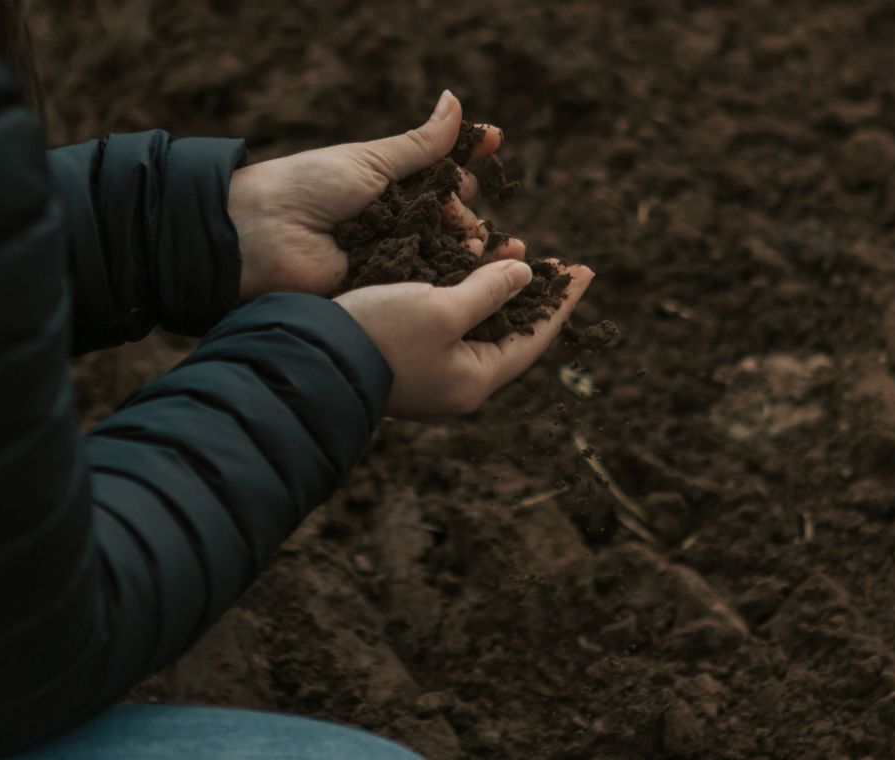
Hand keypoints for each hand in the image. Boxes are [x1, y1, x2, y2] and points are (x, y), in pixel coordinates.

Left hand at [228, 90, 525, 299]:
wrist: (263, 234)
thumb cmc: (309, 185)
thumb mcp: (371, 161)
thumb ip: (420, 144)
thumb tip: (456, 101)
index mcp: (388, 184)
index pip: (438, 173)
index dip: (467, 159)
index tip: (495, 142)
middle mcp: (392, 220)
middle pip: (446, 221)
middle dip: (474, 221)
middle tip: (491, 228)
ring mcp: (388, 256)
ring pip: (440, 256)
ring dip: (472, 255)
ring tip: (502, 254)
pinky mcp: (380, 288)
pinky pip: (420, 285)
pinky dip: (449, 282)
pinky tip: (476, 281)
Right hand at [336, 259, 594, 419]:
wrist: (309, 359)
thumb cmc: (380, 334)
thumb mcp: (441, 308)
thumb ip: (487, 291)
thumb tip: (525, 275)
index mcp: (475, 379)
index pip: (534, 337)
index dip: (561, 302)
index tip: (585, 269)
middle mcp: (457, 383)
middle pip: (510, 334)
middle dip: (532, 295)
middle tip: (557, 263)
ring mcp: (430, 375)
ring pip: (478, 327)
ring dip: (497, 290)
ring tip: (515, 254)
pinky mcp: (404, 360)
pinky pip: (449, 325)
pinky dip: (464, 295)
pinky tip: (464, 271)